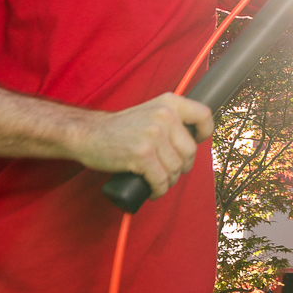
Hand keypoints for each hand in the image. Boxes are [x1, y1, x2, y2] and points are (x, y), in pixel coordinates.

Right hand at [70, 93, 214, 195]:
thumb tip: (195, 140)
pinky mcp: (142, 155)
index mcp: (169, 102)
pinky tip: (150, 189)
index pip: (204, 116)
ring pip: (176, 169)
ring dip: (167, 181)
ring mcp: (153, 135)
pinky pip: (162, 181)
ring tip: (155, 179)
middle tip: (165, 170)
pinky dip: (158, 190)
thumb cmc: (120, 129)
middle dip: (180, 167)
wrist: (88, 134)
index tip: (193, 143)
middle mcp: (164, 115)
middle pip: (190, 152)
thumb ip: (171, 120)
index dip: (204, 134)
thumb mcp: (150, 112)